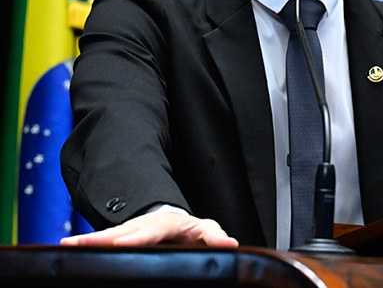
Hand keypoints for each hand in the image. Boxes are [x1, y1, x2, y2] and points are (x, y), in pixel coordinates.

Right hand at [59, 212, 238, 247]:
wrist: (173, 221)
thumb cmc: (190, 230)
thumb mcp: (206, 230)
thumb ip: (215, 237)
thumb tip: (229, 245)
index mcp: (166, 224)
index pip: (151, 231)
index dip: (137, 238)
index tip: (124, 244)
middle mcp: (143, 225)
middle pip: (121, 232)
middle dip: (102, 239)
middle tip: (81, 245)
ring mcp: (128, 231)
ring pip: (106, 236)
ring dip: (87, 241)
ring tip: (67, 245)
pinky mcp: (118, 239)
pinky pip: (101, 243)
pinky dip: (84, 245)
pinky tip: (65, 250)